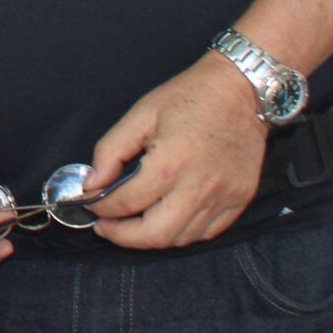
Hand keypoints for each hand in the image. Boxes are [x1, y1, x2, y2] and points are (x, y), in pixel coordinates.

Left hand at [85, 54, 269, 249]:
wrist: (241, 92)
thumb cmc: (188, 97)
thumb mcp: (140, 115)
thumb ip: (111, 151)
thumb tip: (92, 184)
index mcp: (169, 164)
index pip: (126, 203)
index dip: (101, 209)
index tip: (90, 204)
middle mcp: (199, 188)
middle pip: (154, 236)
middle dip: (122, 237)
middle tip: (106, 226)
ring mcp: (223, 198)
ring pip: (181, 240)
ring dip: (151, 237)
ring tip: (132, 223)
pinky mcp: (240, 201)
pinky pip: (206, 233)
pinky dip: (181, 233)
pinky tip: (166, 218)